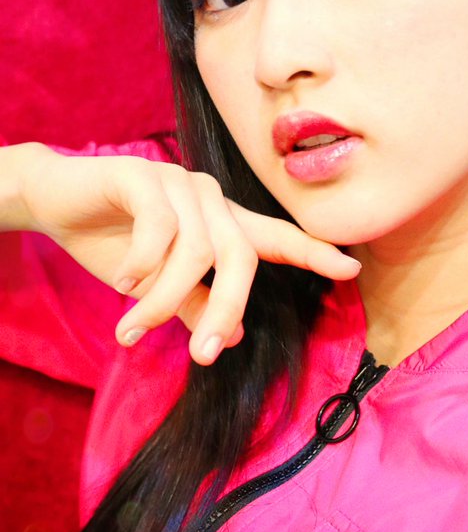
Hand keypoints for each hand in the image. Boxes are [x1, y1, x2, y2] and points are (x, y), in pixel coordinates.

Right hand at [19, 148, 360, 365]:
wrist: (51, 202)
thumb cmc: (111, 242)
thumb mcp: (158, 285)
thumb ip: (197, 304)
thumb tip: (232, 337)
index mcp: (220, 223)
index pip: (276, 237)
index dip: (314, 252)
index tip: (352, 269)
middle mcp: (209, 198)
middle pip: (241, 257)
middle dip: (226, 310)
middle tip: (201, 356)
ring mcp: (177, 182)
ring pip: (196, 250)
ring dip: (164, 300)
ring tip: (130, 329)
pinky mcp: (141, 175)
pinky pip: (160, 227)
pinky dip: (143, 265)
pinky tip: (121, 283)